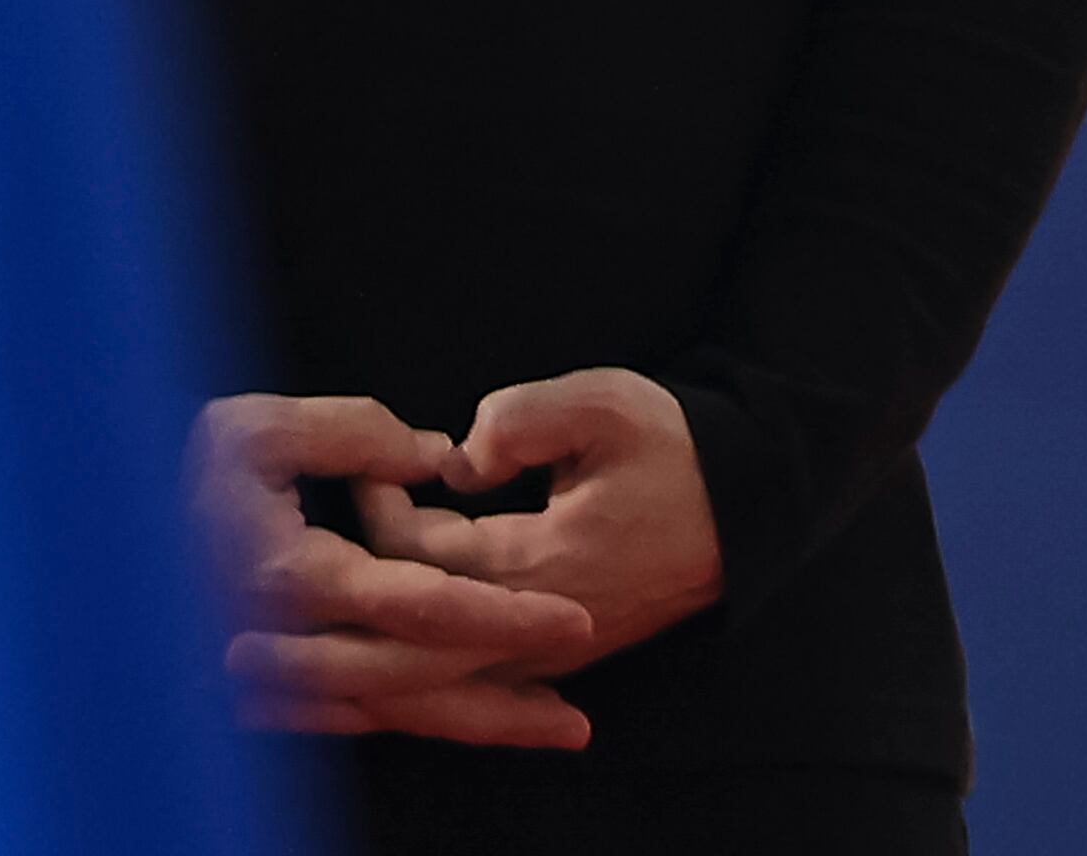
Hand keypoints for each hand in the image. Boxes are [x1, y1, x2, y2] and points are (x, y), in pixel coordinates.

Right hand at [187, 394, 595, 747]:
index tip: (574, 620)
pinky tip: (475, 720)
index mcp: (291, 577)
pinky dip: (420, 721)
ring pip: (392, 713)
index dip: (501, 616)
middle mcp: (288, 644)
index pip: (419, 606)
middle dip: (504, 699)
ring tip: (558, 729)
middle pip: (417, 684)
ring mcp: (277, 679)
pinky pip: (356, 719)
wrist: (93, 541)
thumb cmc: (177, 476)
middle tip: (581, 716)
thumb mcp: (252, 430)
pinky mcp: (271, 692)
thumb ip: (349, 432)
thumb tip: (432, 457)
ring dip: (476, 725)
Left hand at [363, 368, 727, 667]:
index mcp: (536, 568)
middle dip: (358, 584)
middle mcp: (531, 633)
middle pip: (406, 634)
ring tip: (339, 592)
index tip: (370, 464)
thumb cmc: (675, 452)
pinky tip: (380, 654)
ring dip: (376, 637)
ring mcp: (543, 659)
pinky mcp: (553, 663)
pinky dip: (413, 668)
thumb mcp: (602, 405)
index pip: (419, 555)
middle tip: (340, 526)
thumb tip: (455, 463)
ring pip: (429, 674)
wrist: (746, 512)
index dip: (379, 506)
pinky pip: (461, 681)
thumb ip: (517, 421)